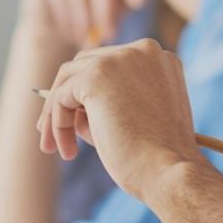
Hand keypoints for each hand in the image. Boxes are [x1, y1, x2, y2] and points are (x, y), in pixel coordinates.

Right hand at [20, 0, 146, 52]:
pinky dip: (67, 21)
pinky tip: (71, 35)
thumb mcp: (110, 5)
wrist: (49, 1)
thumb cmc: (90, 7)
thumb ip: (122, 4)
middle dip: (107, 9)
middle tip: (110, 36)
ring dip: (84, 21)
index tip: (138, 4)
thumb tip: (134, 6)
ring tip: (87, 42)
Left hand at [36, 39, 208, 200]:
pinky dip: (57, 123)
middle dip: (66, 98)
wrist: (170, 172)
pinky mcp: (97, 75)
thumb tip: (69, 107)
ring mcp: (119, 59)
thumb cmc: (158, 158)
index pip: (111, 65)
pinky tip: (67, 150)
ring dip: (57, 114)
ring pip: (69, 79)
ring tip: (55, 148)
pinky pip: (62, 96)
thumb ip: (112, 103)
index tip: (78, 123)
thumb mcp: (139, 120)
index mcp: (159, 59)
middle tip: (52, 134)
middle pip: (85, 64)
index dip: (89, 94)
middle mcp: (142, 50)